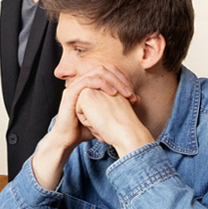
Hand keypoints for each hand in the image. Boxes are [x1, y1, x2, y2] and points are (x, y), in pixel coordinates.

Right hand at [32, 64, 138, 189]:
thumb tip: (138, 99)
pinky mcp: (71, 92)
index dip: (122, 78)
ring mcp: (76, 86)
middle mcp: (82, 82)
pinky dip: (102, 84)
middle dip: (120, 79)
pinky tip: (112, 93)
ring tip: (125, 93)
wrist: (69, 139)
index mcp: (90, 85)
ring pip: (98, 72)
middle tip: (130, 92)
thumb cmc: (86, 129)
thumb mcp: (107, 115)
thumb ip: (119, 105)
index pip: (108, 72)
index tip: (133, 93)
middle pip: (105, 69)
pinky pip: (87, 80)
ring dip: (114, 80)